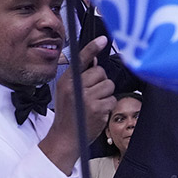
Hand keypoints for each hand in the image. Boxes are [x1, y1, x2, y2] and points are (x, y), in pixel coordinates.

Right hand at [39, 36, 116, 174]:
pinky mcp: (96, 108)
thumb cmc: (69, 114)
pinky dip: (108, 106)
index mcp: (67, 81)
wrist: (65, 138)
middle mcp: (75, 87)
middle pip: (100, 72)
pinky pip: (112, 99)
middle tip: (92, 94)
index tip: (103, 39)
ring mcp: (86, 98)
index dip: (92, 48)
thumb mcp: (68, 92)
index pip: (81, 60)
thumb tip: (94, 61)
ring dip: (105, 95)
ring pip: (109, 85)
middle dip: (101, 82)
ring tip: (93, 104)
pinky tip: (97, 112)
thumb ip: (80, 77)